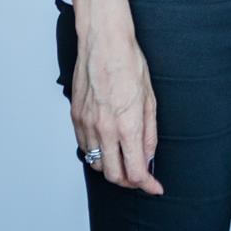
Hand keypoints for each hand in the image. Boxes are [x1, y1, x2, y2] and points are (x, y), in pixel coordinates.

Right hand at [72, 26, 162, 194]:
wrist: (104, 43)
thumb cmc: (130, 64)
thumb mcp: (150, 99)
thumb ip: (149, 131)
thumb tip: (149, 154)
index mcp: (127, 126)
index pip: (135, 172)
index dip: (147, 185)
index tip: (154, 187)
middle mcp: (104, 130)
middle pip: (113, 175)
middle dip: (129, 182)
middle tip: (140, 177)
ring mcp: (86, 125)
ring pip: (96, 163)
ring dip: (111, 169)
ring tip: (125, 162)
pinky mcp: (75, 117)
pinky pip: (84, 147)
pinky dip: (96, 153)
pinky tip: (108, 145)